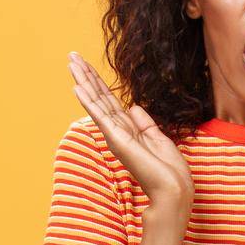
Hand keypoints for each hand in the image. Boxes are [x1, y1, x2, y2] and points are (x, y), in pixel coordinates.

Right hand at [67, 51, 193, 207]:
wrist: (173, 189)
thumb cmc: (169, 171)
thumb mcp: (159, 139)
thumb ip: (144, 123)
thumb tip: (133, 106)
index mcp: (129, 130)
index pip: (110, 101)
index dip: (99, 83)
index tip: (87, 66)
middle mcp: (118, 131)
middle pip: (99, 97)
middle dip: (86, 76)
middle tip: (71, 55)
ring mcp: (115, 134)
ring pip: (96, 102)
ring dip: (83, 81)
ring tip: (71, 62)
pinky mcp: (116, 139)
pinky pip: (100, 115)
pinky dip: (88, 100)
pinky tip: (77, 86)